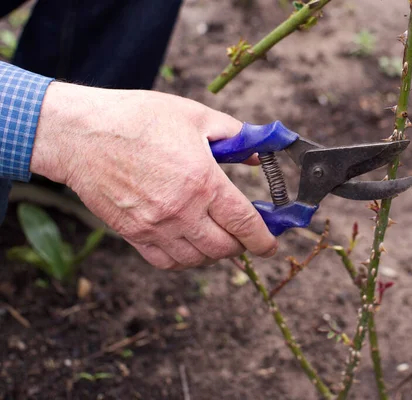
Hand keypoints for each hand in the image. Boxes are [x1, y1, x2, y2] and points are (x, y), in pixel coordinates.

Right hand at [31, 82, 277, 268]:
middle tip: (244, 234)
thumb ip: (235, 136)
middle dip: (242, 245)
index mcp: (203, 182)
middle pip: (224, 248)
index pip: (244, 224)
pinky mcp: (133, 234)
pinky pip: (167, 262)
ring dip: (214, 253)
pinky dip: (185, 259)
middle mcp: (181, 211)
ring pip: (197, 259)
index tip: (270, 245)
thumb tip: (258, 155)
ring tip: (218, 237)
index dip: (263, 240)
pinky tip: (190, 244)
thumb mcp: (195, 116)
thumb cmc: (138, 119)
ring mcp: (155, 227)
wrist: (81, 134)